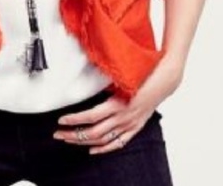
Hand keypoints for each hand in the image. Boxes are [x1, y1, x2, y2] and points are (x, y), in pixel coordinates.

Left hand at [53, 55, 183, 153]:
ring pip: (103, 140)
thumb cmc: (141, 74)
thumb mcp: (121, 76)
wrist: (164, 81)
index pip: (91, 116)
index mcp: (118, 103)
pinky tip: (92, 149)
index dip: (75, 119)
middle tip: (57, 134)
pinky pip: (118, 143)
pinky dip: (104, 149)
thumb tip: (84, 80)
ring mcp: (129, 125)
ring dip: (83, 141)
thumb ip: (104, 81)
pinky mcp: (135, 127)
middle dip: (73, 134)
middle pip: (93, 132)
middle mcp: (123, 117)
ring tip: (69, 139)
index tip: (61, 119)